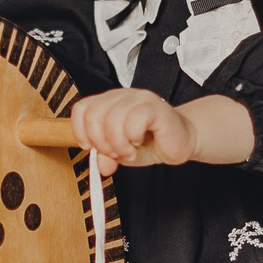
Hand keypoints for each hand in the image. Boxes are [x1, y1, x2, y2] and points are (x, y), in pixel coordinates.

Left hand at [69, 89, 253, 173]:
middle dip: (100, 142)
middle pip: (93, 115)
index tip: (91, 147)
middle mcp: (121, 96)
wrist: (180, 141)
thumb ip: (106, 156)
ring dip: (118, 144)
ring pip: (113, 119)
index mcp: (108, 102)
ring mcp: (139, 98)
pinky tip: (139, 142)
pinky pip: (134, 120)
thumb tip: (100, 165)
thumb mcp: (120, 153)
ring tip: (129, 151)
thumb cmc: (150, 143)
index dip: (81, 130)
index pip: (81, 109)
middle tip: (114, 153)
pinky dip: (133, 137)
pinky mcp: (155, 106)